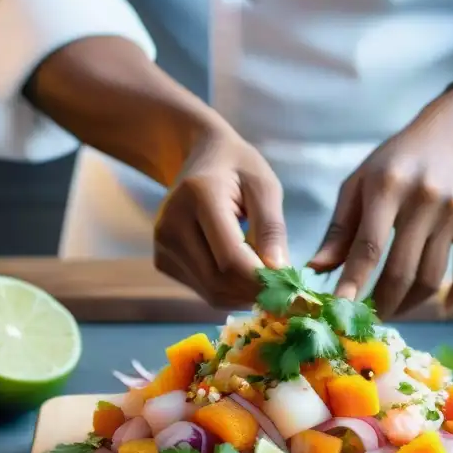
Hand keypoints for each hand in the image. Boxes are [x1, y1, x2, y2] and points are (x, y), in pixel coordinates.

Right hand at [154, 126, 287, 308]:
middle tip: (282, 288)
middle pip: (218, 281)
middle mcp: (172, 224)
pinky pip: (202, 290)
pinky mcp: (162, 260)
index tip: (289, 288)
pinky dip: (228, 291)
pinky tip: (241, 272)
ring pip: (210, 292)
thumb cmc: (238, 167)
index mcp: (199, 196)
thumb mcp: (264, 186)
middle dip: (255, 292)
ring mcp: (163, 245)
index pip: (231, 257)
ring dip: (243, 295)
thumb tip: (278, 271)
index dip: (261, 281)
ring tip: (264, 277)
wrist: (200, 157)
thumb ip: (271, 227)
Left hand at [308, 87, 452, 318]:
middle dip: (380, 304)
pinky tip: (440, 309)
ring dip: (408, 305)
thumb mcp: (360, 183)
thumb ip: (339, 228)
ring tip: (391, 310)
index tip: (338, 311)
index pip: (368, 246)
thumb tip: (317, 269)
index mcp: (388, 186)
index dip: (353, 282)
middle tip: (364, 319)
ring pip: (430, 278)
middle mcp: (424, 198)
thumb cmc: (395, 162)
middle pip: (401, 270)